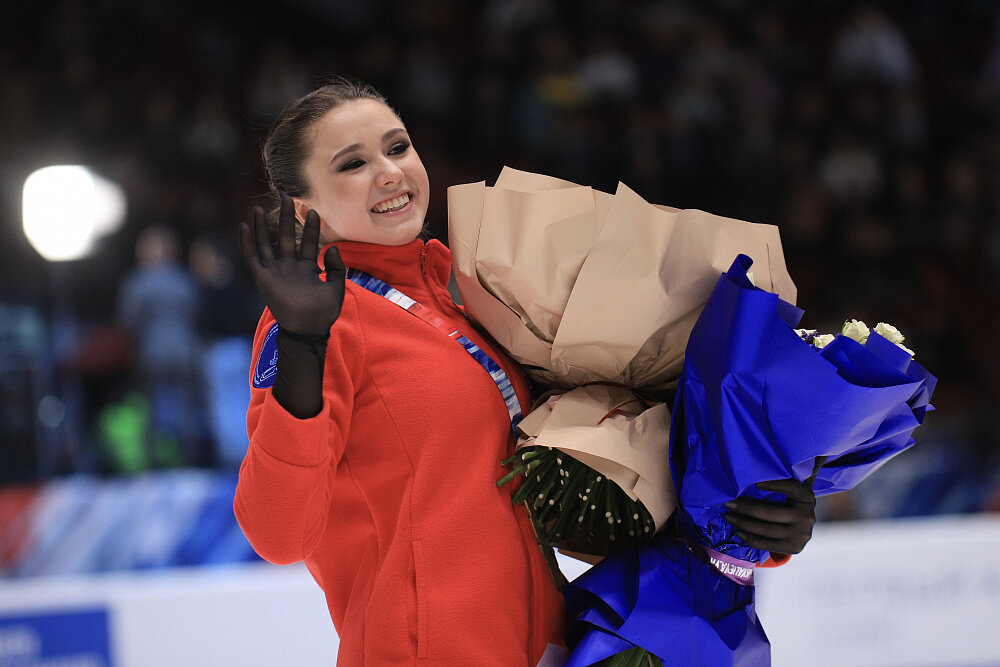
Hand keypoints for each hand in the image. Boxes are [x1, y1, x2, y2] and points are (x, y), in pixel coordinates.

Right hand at [239, 195, 345, 334]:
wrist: (308, 328)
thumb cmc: (324, 313)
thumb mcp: (337, 288)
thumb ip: (337, 268)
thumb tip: (334, 247)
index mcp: (308, 270)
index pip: (309, 243)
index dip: (311, 228)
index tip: (314, 212)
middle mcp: (290, 268)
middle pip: (286, 237)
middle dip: (287, 218)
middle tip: (286, 197)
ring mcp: (276, 272)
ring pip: (267, 243)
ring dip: (263, 226)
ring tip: (260, 206)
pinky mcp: (263, 278)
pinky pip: (252, 257)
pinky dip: (247, 242)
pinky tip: (245, 225)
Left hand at [723, 478, 816, 555]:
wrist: (801, 528)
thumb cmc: (787, 503)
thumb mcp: (788, 493)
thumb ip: (775, 485)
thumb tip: (744, 480)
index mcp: (806, 497)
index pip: (791, 487)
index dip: (774, 484)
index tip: (755, 483)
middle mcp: (807, 516)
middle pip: (772, 513)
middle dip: (746, 508)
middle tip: (728, 504)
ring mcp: (801, 534)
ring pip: (767, 530)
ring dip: (744, 523)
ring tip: (729, 517)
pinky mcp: (794, 547)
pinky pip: (767, 544)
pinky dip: (750, 538)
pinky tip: (738, 532)